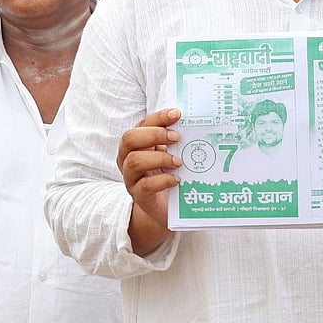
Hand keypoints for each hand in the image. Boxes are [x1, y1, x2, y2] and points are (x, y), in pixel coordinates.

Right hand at [117, 107, 181, 254]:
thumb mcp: (171, 153)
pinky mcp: (139, 197)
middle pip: (129, 139)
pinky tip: (177, 179)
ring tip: (178, 162)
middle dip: (154, 135)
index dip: (158, 117)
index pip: (142, 124)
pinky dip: (163, 180)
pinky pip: (145, 186)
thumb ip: (176, 140)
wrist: (166, 207)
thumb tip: (194, 122)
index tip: (177, 114)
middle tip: (176, 137)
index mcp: (137, 144)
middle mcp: (128, 159)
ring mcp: (131, 178)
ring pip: (134, 162)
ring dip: (159, 158)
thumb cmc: (170, 174)